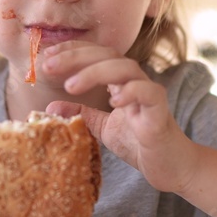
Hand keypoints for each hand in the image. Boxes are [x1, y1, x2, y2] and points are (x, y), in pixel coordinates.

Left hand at [41, 40, 197, 192]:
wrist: (170, 166)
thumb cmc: (138, 143)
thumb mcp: (102, 127)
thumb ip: (81, 115)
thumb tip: (49, 108)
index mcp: (120, 80)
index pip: (96, 53)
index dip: (72, 50)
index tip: (47, 56)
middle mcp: (135, 80)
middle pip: (107, 54)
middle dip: (76, 57)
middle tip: (48, 66)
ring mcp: (149, 94)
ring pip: (125, 68)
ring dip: (95, 72)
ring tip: (70, 86)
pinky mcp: (160, 111)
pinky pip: (148, 92)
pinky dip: (131, 92)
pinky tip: (112, 101)